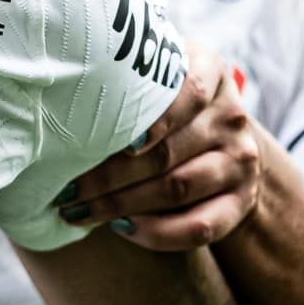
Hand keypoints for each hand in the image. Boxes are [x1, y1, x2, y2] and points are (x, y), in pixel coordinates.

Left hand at [52, 44, 260, 249]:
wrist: (216, 138)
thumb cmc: (163, 100)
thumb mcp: (156, 75)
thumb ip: (127, 79)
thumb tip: (61, 101)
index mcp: (211, 72)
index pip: (189, 92)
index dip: (153, 118)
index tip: (112, 139)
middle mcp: (231, 117)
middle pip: (167, 152)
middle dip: (108, 175)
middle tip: (65, 190)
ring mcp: (241, 161)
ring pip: (177, 188)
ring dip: (122, 204)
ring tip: (79, 211)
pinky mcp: (242, 201)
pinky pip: (201, 226)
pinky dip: (157, 232)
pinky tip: (120, 227)